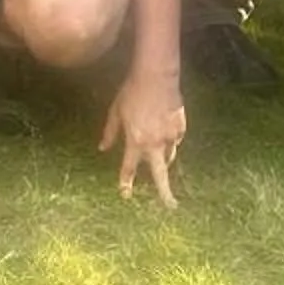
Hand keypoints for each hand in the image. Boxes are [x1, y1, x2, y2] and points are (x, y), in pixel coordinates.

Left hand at [99, 69, 187, 206]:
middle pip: (160, 175)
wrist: (156, 77)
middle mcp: (154, 143)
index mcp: (135, 140)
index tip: (125, 194)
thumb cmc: (132, 92)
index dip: (126, 182)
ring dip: (163, 160)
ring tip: (159, 157)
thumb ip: (110, 132)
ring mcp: (170, 137)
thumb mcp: (115, 112)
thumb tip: (102, 148)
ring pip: (169, 157)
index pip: (129, 167)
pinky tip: (165, 130)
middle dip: (164, 193)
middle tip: (170, 206)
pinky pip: (176, 141)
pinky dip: (170, 141)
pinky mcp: (181, 128)